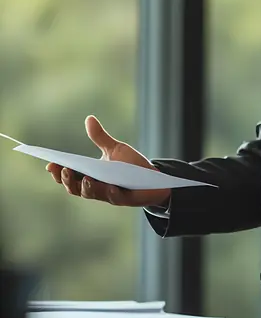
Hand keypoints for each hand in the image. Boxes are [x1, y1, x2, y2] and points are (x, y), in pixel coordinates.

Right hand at [46, 115, 170, 207]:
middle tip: (63, 170)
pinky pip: (115, 198)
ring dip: (86, 188)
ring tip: (86, 179)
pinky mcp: (123, 199)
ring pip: (92, 194)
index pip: (69, 176)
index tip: (50, 164)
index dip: (58, 172)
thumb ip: (100, 138)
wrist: (153, 178)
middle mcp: (95, 187)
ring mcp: (108, 194)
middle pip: (74, 188)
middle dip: (67, 180)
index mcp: (89, 176)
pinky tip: (111, 186)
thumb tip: (89, 118)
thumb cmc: (131, 165)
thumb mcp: (114, 149)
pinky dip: (111, 192)